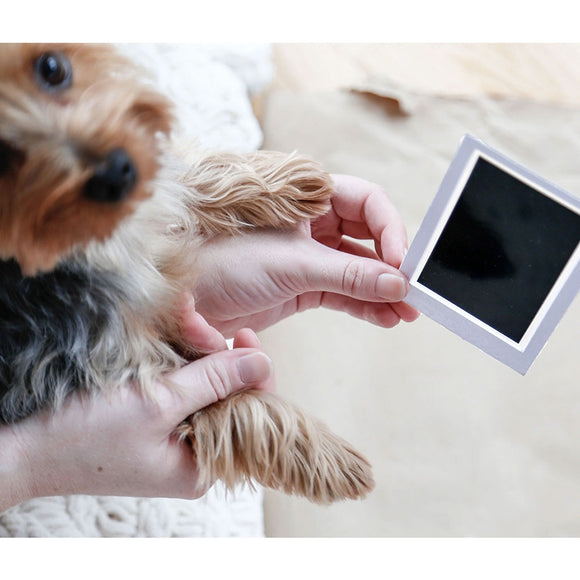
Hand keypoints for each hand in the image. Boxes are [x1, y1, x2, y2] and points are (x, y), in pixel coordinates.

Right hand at [0, 314, 273, 511]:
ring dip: (196, 354)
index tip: (246, 336)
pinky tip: (171, 342)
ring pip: (204, 388)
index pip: (252, 416)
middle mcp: (193, 455)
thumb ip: (213, 381)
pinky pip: (180, 389)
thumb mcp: (156, 404)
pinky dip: (178, 363)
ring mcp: (173, 438)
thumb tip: (262, 362)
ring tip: (185, 323)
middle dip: (219, 356)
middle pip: (228, 397)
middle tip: (201, 323)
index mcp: (202, 466)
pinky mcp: (154, 423)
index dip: (255, 374)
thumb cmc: (83, 437)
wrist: (22, 447)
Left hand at [192, 174, 419, 336]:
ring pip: (358, 268)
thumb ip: (347, 273)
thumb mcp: (292, 264)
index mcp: (308, 199)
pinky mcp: (302, 287)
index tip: (404, 261)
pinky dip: (364, 304)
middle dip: (394, 262)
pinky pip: (342, 292)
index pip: (366, 201)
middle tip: (416, 289)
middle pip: (368, 235)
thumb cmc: (221, 261)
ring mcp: (308, 256)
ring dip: (384, 289)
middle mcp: (312, 224)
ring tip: (409, 311)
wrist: (181, 296)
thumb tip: (398, 282)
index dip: (390, 229)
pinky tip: (387, 317)